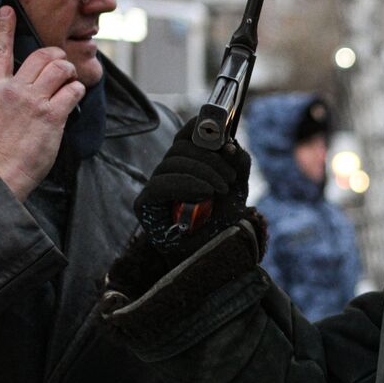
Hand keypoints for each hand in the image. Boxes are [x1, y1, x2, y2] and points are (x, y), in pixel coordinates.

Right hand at [0, 6, 82, 200]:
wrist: (1, 172)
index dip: (3, 26)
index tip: (7, 11)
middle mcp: (14, 90)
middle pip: (40, 55)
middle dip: (54, 54)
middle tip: (58, 61)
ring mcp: (35, 102)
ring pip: (60, 69)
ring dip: (68, 71)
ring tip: (68, 79)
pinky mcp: (53, 115)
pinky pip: (73, 90)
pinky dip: (77, 90)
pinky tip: (72, 96)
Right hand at [134, 118, 251, 261]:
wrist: (213, 254)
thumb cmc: (222, 223)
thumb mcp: (238, 189)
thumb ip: (239, 165)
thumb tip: (232, 144)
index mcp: (187, 165)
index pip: (184, 136)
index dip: (198, 127)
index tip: (219, 130)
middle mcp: (167, 172)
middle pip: (180, 147)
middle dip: (209, 158)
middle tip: (229, 178)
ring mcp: (154, 187)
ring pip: (171, 162)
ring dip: (201, 172)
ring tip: (219, 190)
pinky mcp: (145, 204)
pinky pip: (160, 184)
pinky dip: (184, 184)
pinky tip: (203, 193)